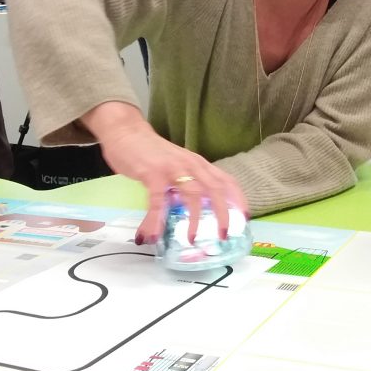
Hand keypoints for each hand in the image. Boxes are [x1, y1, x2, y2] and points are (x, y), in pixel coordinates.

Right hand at [82, 102, 247, 246]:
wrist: (126, 131)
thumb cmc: (151, 152)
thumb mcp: (177, 166)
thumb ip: (187, 183)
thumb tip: (194, 211)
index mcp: (199, 164)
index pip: (226, 181)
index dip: (238, 199)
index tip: (244, 218)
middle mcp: (191, 165)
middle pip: (215, 189)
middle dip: (223, 214)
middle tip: (224, 236)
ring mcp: (173, 169)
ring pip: (193, 194)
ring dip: (195, 219)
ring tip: (192, 239)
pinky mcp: (152, 174)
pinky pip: (158, 200)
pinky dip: (156, 219)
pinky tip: (152, 235)